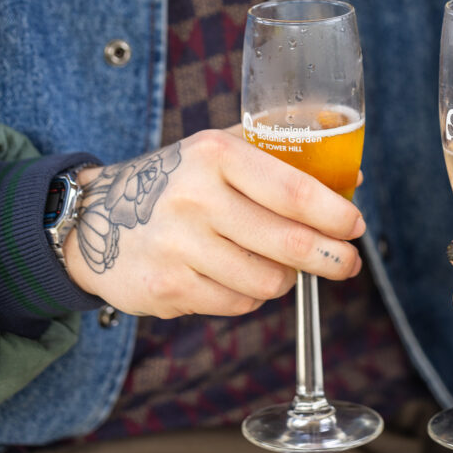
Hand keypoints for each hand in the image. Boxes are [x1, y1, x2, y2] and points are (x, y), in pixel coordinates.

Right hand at [63, 128, 364, 317]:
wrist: (96, 217)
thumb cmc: (179, 180)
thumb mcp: (222, 149)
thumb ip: (285, 154)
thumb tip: (351, 176)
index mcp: (216, 155)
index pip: (294, 192)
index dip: (335, 215)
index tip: (356, 225)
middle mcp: (195, 198)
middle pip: (289, 243)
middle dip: (332, 258)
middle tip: (348, 262)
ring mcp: (178, 246)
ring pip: (269, 282)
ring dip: (286, 278)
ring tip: (278, 263)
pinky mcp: (167, 287)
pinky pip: (238, 304)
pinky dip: (250, 296)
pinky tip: (235, 274)